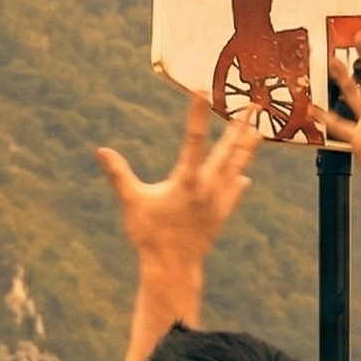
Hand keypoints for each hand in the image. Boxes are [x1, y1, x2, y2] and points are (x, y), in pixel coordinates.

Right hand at [96, 92, 260, 274]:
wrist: (173, 269)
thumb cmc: (150, 235)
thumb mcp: (132, 203)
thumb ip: (119, 175)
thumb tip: (101, 151)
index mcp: (187, 181)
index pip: (193, 139)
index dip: (197, 113)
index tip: (203, 91)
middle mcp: (208, 188)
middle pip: (228, 150)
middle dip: (240, 126)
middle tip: (254, 106)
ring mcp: (218, 202)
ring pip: (237, 168)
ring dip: (247, 148)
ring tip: (259, 131)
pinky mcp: (220, 215)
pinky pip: (233, 193)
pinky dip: (237, 182)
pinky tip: (244, 176)